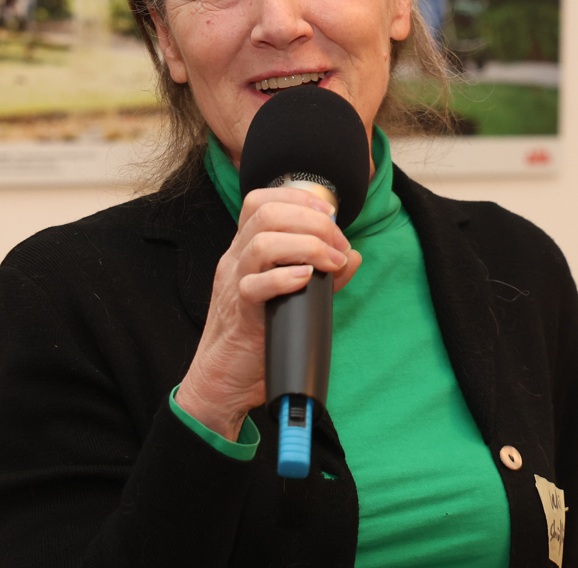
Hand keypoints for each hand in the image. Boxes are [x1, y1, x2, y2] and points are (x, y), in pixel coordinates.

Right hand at [175, 187, 360, 439]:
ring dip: (306, 246)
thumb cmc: (258, 336)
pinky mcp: (239, 312)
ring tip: (331, 262)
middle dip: (311, 221)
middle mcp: (236, 259)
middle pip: (265, 213)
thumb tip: (353, 256)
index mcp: (245, 250)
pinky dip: (285, 277)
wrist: (224, 380)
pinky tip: (307, 279)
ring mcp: (234, 283)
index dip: (297, 197)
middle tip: (337, 244)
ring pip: (261, 243)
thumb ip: (324, 276)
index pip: (260, 201)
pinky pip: (254, 285)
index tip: (330, 214)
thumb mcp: (293, 298)